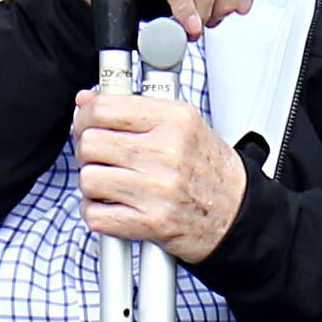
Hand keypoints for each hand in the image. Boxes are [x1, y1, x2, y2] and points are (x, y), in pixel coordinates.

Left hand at [74, 94, 246, 262]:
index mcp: (174, 120)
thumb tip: (86, 99)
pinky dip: (96, 212)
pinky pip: (96, 215)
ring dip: (93, 184)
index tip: (87, 124)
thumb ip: (133, 108)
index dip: (85, 117)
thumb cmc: (209, 169)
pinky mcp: (151, 222)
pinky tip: (111, 206)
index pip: (103, 108)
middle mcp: (166, 152)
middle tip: (101, 157)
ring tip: (111, 183)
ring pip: (88, 179)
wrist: (236, 213)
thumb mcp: (181, 124)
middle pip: (90, 143)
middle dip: (88, 152)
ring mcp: (157, 189)